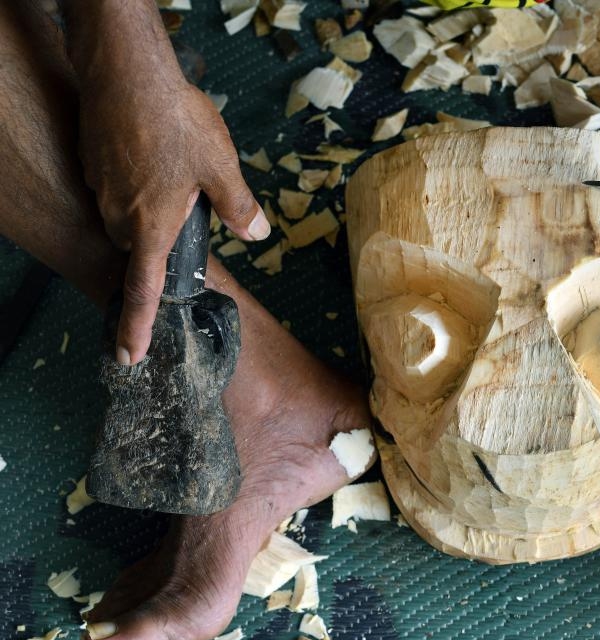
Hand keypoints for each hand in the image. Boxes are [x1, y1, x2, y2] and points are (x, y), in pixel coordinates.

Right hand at [78, 72, 268, 364]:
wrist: (129, 73)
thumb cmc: (177, 123)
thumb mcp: (222, 169)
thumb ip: (239, 208)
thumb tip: (258, 236)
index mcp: (153, 227)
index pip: (143, 291)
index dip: (135, 328)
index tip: (128, 356)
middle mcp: (120, 215)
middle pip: (138, 246)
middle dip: (158, 239)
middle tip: (185, 206)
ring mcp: (102, 189)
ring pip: (126, 215)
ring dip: (148, 205)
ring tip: (172, 169)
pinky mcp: (92, 164)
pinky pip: (114, 187)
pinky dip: (134, 180)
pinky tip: (152, 151)